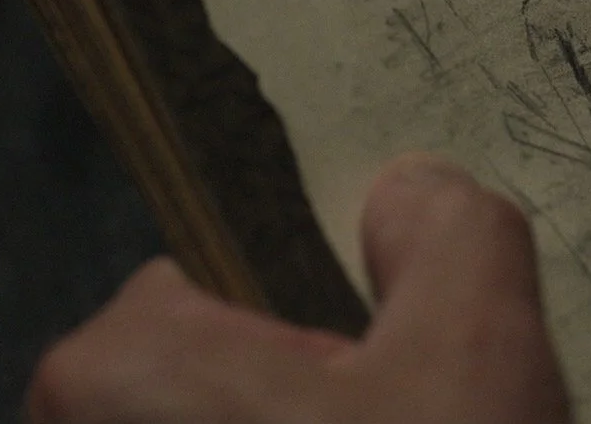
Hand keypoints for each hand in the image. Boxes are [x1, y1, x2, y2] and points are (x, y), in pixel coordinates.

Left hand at [24, 154, 571, 423]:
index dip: (296, 310)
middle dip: (290, 393)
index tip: (357, 352)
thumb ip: (452, 235)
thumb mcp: (474, 360)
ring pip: (215, 423)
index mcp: (116, 370)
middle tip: (388, 415)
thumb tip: (413, 191)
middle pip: (202, 373)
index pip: (198, 280)